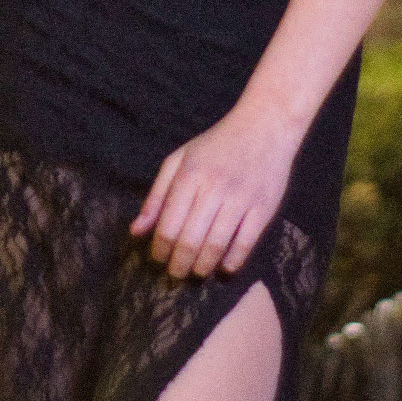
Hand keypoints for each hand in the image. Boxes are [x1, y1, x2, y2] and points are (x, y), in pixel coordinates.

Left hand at [131, 105, 303, 278]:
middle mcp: (214, 188)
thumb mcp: (181, 159)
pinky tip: (223, 267)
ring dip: (202, 268)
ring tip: (196, 272)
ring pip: (216, 246)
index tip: (158, 259)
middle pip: (190, 241)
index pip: (167, 225)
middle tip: (175, 274)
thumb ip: (157, 195)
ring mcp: (240, 199)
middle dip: (178, 266)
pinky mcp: (263, 207)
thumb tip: (136, 231)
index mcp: (190, 175)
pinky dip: (232, 262)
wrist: (265, 126)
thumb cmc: (217, 145)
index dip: (159, 250)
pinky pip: (245, 244)